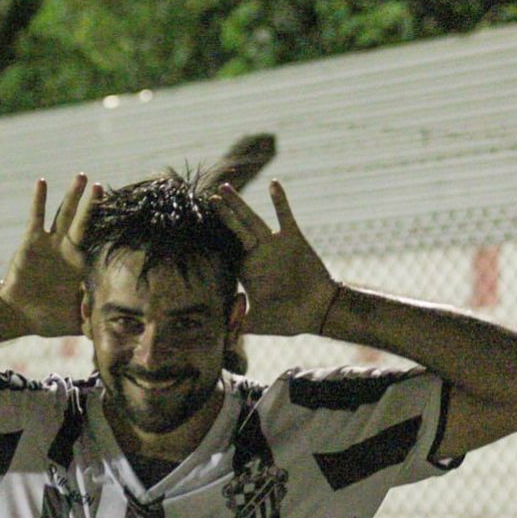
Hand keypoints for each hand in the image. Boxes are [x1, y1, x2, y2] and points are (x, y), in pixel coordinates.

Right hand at [0, 174, 102, 336]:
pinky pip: (36, 218)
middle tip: (103, 186)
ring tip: (81, 176)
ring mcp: (50, 243)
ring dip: (72, 196)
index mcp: (80, 265)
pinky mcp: (32, 242)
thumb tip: (116, 334)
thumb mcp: (77, 322)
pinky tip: (43, 182)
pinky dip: (39, 200)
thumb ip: (95, 324)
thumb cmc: (48, 317)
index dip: (108, 229)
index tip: (124, 213)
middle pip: (84, 223)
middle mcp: (68, 250)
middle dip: (93, 206)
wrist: (19, 314)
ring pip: (63, 214)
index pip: (98, 243)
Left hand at [215, 180, 336, 335]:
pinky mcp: (293, 239)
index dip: (212, 239)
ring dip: (239, 205)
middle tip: (209, 197)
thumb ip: (238, 324)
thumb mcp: (257, 323)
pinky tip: (273, 184)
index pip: (225, 251)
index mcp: (247, 271)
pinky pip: (285, 217)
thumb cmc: (288, 319)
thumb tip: (219, 333)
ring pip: (252, 220)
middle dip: (223, 214)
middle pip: (235, 230)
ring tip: (225, 188)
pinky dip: (280, 201)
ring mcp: (274, 245)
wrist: (319, 311)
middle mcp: (258, 255)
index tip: (197, 225)